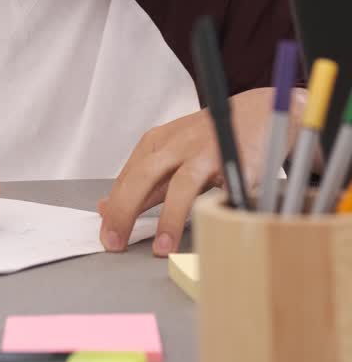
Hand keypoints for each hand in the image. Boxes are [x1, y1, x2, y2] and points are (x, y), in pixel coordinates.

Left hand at [97, 86, 306, 256]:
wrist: (255, 113)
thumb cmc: (208, 140)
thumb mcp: (169, 155)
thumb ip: (141, 182)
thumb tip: (105, 208)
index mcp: (157, 143)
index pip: (127, 178)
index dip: (114, 209)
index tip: (106, 236)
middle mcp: (177, 144)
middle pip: (144, 176)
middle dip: (125, 211)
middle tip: (115, 242)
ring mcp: (206, 151)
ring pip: (181, 185)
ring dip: (169, 219)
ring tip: (161, 249)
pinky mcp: (234, 161)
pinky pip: (221, 191)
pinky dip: (213, 212)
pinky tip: (206, 232)